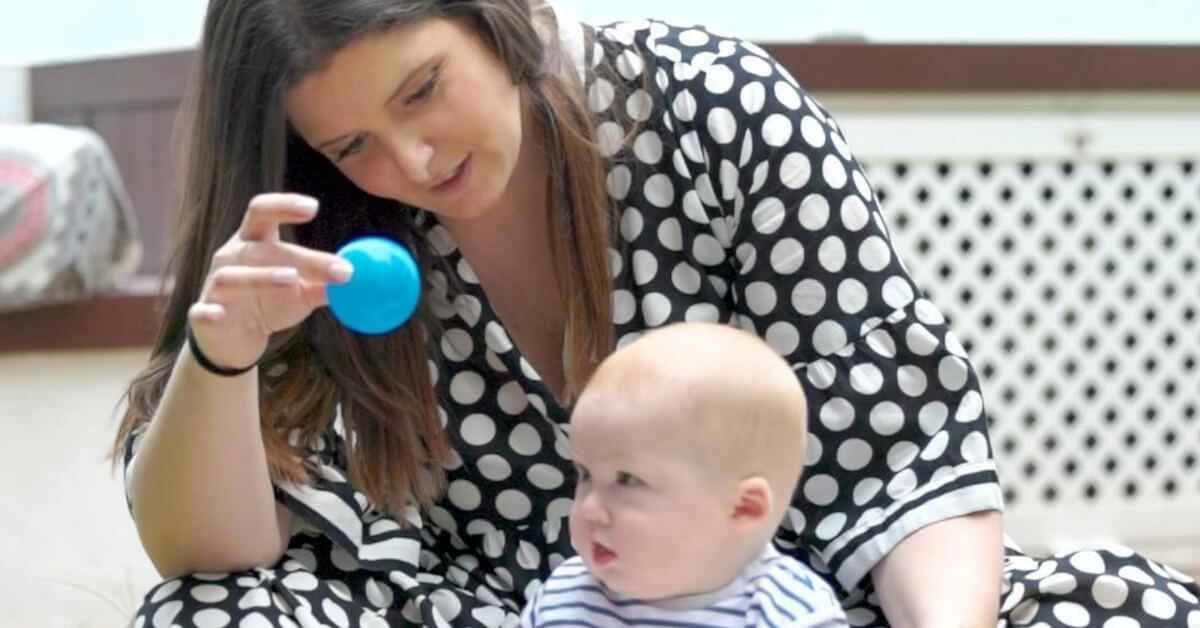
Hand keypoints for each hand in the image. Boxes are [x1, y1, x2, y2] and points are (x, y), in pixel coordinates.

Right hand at [187, 193, 351, 368]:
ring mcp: (215, 286)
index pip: (263, 213)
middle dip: (293, 254)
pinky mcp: (204, 315)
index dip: (284, 205)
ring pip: (232, 276)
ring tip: (291, 278)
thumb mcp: (303, 292)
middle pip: (257, 247)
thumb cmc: (268, 304)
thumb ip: (328, 282)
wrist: (233, 339)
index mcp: (255, 243)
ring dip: (260, 277)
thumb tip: (365, 274)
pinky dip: (209, 311)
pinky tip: (218, 314)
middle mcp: (232, 258)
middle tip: (330, 263)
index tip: (313, 206)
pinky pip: (203, 311)